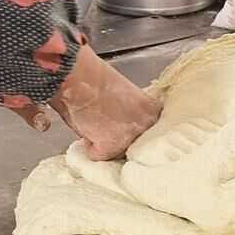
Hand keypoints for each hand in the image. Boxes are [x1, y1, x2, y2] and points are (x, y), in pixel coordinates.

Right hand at [48, 49, 162, 161]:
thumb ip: (132, 115)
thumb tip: (126, 131)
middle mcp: (148, 126)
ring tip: (94, 121)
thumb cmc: (96, 80)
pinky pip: (97, 156)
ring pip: (116, 153)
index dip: (129, 128)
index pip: (147, 132)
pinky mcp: (111, 148)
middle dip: (119, 139)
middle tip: (104, 121)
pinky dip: (89, 146)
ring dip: (103, 143)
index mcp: (153, 110)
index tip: (119, 121)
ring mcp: (131, 138)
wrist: (81, 79)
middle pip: (134, 145)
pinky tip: (87, 127)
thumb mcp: (125, 96)